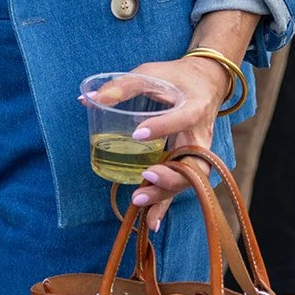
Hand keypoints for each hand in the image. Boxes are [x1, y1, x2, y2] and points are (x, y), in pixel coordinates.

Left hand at [104, 54, 232, 230]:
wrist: (206, 83)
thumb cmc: (175, 77)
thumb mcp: (150, 73)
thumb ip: (122, 86)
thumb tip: (88, 99)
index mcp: (194, 107)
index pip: (182, 118)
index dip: (162, 127)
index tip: (137, 133)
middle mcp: (201, 134)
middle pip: (193, 162)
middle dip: (171, 174)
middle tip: (145, 176)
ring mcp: (198, 151)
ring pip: (188, 180)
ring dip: (165, 194)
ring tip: (139, 201)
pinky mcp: (189, 162)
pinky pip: (180, 185)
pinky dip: (165, 204)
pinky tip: (151, 222)